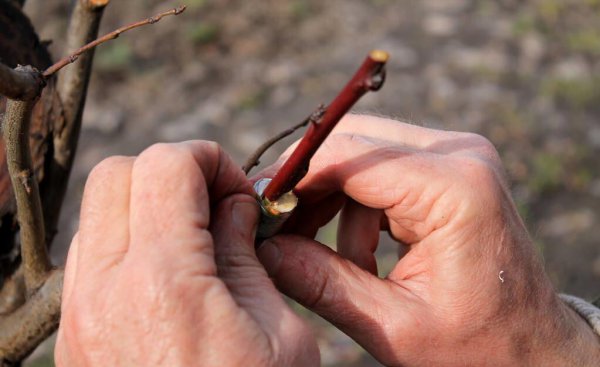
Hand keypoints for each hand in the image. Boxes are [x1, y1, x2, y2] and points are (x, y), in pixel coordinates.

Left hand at [55, 141, 318, 365]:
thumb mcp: (278, 333)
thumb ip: (247, 255)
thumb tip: (234, 206)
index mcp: (164, 283)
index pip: (166, 165)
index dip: (211, 161)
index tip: (240, 194)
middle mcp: (105, 290)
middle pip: (119, 173)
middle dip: (174, 173)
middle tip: (216, 207)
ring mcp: (79, 313)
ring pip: (98, 210)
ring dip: (148, 205)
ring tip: (195, 241)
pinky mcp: (73, 333)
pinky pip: (91, 254)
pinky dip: (129, 240)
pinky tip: (170, 271)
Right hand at [256, 115, 599, 365]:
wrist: (531, 345)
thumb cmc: (476, 344)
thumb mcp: (391, 325)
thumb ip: (321, 282)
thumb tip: (263, 247)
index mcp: (456, 190)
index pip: (351, 157)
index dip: (295, 178)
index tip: (258, 206)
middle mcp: (460, 155)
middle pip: (354, 144)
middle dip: (310, 188)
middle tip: (280, 231)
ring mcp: (457, 155)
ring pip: (362, 155)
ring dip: (334, 204)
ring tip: (334, 262)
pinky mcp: (449, 166)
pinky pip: (381, 168)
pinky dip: (357, 206)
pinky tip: (360, 253)